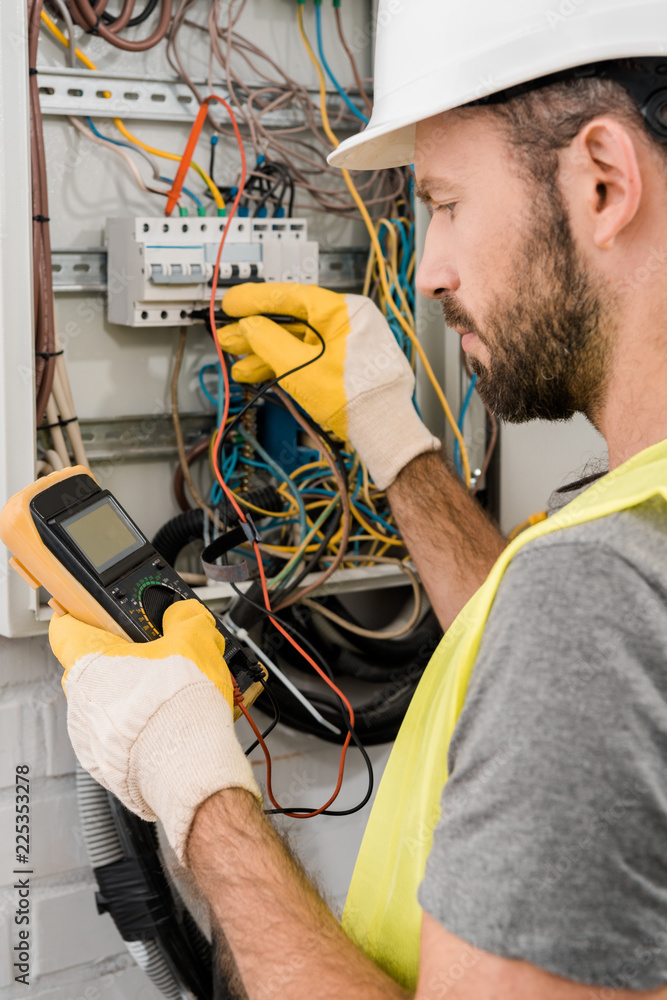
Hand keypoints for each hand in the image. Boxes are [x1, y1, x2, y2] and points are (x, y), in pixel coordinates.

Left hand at [49, 599, 260, 865]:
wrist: (189, 766)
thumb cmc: (180, 707)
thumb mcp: (195, 640)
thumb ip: (185, 618)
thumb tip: (184, 615)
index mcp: (89, 661)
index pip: (66, 625)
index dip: (85, 615)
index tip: (103, 614)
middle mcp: (79, 700)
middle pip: (96, 666)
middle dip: (127, 659)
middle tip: (160, 656)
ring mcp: (89, 736)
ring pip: (108, 703)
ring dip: (135, 695)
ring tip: (174, 694)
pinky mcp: (106, 765)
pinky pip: (118, 735)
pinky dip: (140, 728)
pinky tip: (170, 723)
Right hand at [219, 282, 439, 489]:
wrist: (382, 431)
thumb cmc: (357, 398)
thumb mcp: (300, 367)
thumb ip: (268, 341)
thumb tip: (248, 326)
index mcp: (344, 311)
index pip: (291, 296)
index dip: (255, 300)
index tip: (232, 303)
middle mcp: (347, 323)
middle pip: (291, 321)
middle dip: (255, 332)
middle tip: (227, 336)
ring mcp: (345, 345)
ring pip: (296, 343)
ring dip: (264, 353)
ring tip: (237, 362)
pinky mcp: (342, 366)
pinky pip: (307, 357)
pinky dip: (283, 365)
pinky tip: (258, 372)